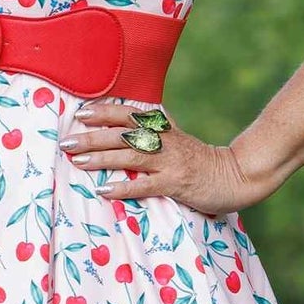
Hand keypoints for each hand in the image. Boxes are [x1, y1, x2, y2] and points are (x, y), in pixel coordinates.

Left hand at [60, 100, 268, 217]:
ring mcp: (170, 162)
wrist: (237, 175)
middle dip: (92, 137)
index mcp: (163, 129)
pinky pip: (145, 185)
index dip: (104, 113)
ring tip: (77, 161)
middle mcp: (164, 141)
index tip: (80, 114)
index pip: (129, 115)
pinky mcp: (176, 183)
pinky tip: (104, 190)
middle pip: (123, 135)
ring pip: (130, 157)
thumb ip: (154, 132)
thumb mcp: (178, 140)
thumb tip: (126, 125)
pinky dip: (124, 187)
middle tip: (66, 141)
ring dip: (101, 159)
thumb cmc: (202, 161)